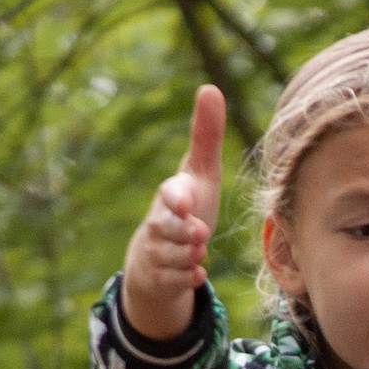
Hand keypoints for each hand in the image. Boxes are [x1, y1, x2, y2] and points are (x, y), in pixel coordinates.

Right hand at [120, 85, 224, 340]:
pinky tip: (197, 274)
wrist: (158, 254)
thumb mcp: (199, 173)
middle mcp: (160, 223)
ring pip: (172, 256)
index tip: (185, 203)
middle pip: (169, 228)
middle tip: (200, 235)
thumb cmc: (186, 207)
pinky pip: (173, 281)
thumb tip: (210, 88)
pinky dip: (186, 279)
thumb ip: (206, 136)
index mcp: (172, 195)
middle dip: (184, 233)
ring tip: (199, 251)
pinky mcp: (162, 277)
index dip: (177, 199)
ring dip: (188, 256)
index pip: (171, 195)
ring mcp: (158, 251)